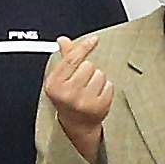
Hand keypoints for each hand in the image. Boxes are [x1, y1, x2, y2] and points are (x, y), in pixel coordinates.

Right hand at [44, 35, 116, 157]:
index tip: (94, 39)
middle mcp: (68, 94)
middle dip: (88, 70)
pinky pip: (109, 85)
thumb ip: (65, 58)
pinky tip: (97, 96)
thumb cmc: (67, 97)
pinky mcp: (99, 107)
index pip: (72, 60)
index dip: (84, 47)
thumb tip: (63, 40)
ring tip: (89, 89)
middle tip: (82, 82)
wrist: (76, 124)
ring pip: (100, 74)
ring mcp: (84, 101)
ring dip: (97, 79)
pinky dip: (106, 88)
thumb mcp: (61, 79)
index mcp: (55, 85)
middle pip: (88, 65)